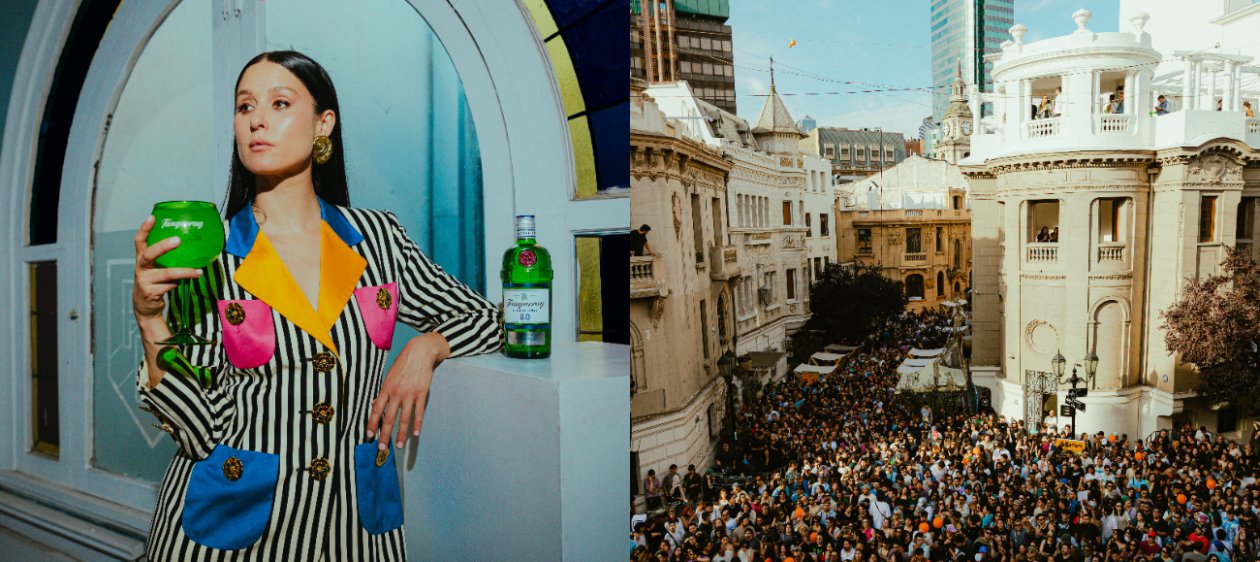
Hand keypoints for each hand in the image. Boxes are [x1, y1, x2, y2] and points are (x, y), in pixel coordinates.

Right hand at [133, 215, 201, 319]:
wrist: (145, 306)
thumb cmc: (155, 282)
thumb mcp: (157, 268)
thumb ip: (166, 259)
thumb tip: (192, 247)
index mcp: (141, 258)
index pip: (139, 241)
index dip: (144, 229)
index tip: (152, 217)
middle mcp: (140, 267)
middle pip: (149, 254)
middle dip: (163, 246)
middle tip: (178, 240)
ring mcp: (144, 280)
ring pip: (166, 273)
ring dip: (184, 272)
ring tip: (198, 272)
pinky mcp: (150, 292)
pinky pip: (170, 285)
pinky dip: (179, 283)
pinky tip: (184, 283)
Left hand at [365, 332, 450, 450]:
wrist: (420, 352)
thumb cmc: (404, 364)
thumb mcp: (389, 376)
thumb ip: (384, 392)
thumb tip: (375, 404)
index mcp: (386, 388)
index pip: (376, 410)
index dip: (372, 423)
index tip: (369, 435)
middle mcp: (396, 393)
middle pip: (389, 418)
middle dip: (384, 434)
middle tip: (382, 448)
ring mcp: (410, 394)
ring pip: (404, 418)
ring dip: (401, 434)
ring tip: (399, 445)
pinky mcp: (422, 393)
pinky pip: (419, 412)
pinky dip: (417, 424)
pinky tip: (415, 434)